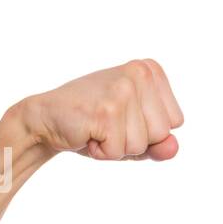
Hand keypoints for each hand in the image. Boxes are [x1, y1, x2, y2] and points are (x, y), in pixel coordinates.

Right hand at [20, 58, 184, 160]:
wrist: (46, 119)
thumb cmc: (94, 124)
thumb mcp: (133, 133)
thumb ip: (159, 143)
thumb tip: (173, 148)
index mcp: (150, 71)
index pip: (176, 121)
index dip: (149, 132)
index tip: (123, 117)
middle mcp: (139, 73)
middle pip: (163, 133)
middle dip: (136, 141)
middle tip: (108, 124)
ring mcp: (123, 90)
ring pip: (141, 145)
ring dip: (117, 147)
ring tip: (97, 127)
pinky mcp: (106, 110)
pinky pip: (119, 152)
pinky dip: (101, 152)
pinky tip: (87, 133)